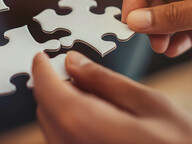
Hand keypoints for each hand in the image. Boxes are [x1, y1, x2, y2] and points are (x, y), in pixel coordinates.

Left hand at [32, 51, 191, 143]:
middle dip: (54, 86)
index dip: (41, 70)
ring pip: (52, 128)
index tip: (42, 57)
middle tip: (76, 69)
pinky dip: (71, 123)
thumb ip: (105, 81)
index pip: (47, 92)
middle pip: (46, 110)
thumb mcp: (149, 103)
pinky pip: (65, 141)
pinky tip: (97, 115)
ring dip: (62, 106)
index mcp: (86, 126)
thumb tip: (73, 62)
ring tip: (93, 92)